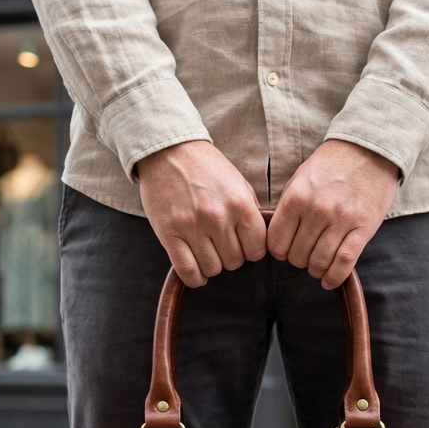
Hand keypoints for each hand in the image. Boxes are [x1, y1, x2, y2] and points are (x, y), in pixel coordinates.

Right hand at [137, 140, 266, 286]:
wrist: (168, 150)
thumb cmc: (205, 167)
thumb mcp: (237, 183)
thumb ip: (250, 212)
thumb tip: (260, 241)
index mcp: (240, 204)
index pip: (257, 250)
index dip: (250, 251)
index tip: (241, 244)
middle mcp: (218, 217)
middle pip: (234, 262)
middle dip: (229, 256)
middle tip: (220, 243)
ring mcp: (192, 227)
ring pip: (212, 269)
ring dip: (211, 264)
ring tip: (206, 249)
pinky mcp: (169, 233)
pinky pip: (188, 271)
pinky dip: (194, 277)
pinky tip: (196, 270)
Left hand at [267, 140, 398, 288]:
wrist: (370, 148)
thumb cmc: (332, 165)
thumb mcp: (300, 179)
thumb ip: (287, 207)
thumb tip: (276, 237)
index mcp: (296, 198)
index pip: (276, 243)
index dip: (279, 251)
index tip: (286, 249)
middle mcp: (316, 211)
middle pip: (297, 256)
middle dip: (298, 260)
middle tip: (305, 253)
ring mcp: (340, 220)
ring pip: (319, 263)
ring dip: (316, 270)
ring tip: (317, 265)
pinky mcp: (363, 228)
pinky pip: (344, 263)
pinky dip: (334, 277)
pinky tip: (328, 280)